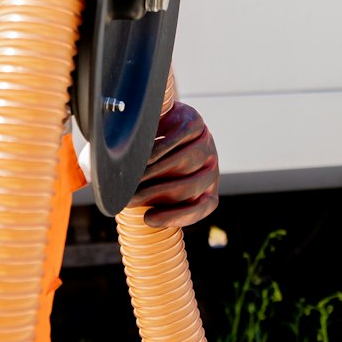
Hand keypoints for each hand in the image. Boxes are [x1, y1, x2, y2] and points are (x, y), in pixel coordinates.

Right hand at [127, 102, 218, 228]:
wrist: (158, 122)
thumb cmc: (155, 164)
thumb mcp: (155, 185)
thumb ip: (151, 199)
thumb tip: (134, 214)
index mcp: (207, 189)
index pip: (202, 207)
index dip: (176, 216)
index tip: (148, 219)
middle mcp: (210, 167)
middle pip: (190, 186)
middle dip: (156, 194)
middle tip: (130, 199)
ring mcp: (206, 144)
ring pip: (185, 161)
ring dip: (155, 172)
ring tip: (132, 179)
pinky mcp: (196, 123)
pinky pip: (180, 138)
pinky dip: (161, 150)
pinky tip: (145, 157)